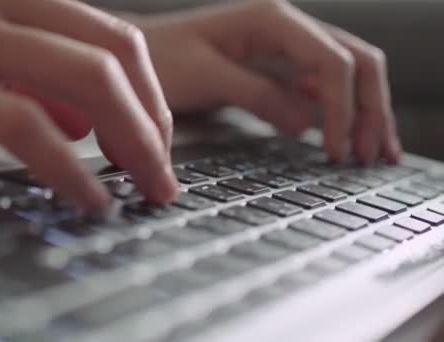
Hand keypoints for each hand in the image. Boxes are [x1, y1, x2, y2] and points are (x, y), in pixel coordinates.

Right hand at [0, 0, 177, 208]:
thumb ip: (27, 81)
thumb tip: (81, 126)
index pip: (111, 36)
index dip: (150, 92)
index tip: (157, 140)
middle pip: (110, 56)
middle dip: (154, 122)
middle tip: (163, 173)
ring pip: (81, 79)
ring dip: (132, 141)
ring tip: (147, 188)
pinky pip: (19, 123)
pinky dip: (67, 166)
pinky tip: (87, 196)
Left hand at [135, 0, 400, 162]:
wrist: (133, 53)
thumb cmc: (158, 59)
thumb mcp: (204, 77)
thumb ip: (257, 95)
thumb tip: (306, 124)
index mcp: (272, 19)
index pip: (332, 60)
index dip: (342, 108)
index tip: (335, 151)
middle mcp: (287, 27)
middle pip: (356, 61)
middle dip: (370, 109)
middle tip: (372, 157)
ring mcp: (285, 46)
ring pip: (348, 72)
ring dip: (366, 111)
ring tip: (376, 153)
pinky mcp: (277, 67)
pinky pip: (323, 85)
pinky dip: (341, 111)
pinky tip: (345, 135)